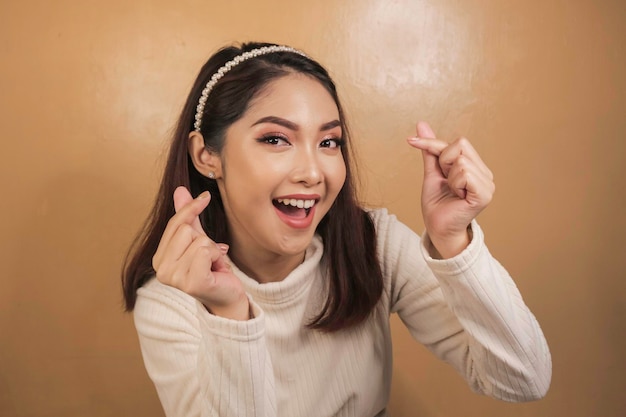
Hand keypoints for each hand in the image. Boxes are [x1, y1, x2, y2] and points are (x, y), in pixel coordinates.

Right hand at [152, 186, 249, 319]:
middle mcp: (160, 269)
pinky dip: (217, 257)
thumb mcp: (198, 239)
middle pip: (187, 230)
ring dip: (213, 251)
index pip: (175, 223)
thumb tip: (179, 189)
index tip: (206, 197)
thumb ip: (187, 217)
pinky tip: (216, 270)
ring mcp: (174, 278)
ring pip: (199, 240)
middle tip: (209, 258)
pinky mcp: (191, 283)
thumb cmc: (212, 269)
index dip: (192, 208)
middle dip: (205, 240)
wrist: (227, 296)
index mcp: (158, 259)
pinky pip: (206, 251)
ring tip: (213, 265)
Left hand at [407, 122, 494, 257]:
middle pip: (461, 145)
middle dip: (444, 162)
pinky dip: (454, 183)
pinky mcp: (484, 194)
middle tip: (446, 183)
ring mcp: (487, 184)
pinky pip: (464, 173)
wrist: (437, 228)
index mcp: (476, 167)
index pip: (458, 141)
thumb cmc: (436, 203)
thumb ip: (430, 149)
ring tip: (452, 192)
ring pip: (461, 160)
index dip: (431, 143)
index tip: (409, 141)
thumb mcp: (431, 172)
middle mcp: (485, 173)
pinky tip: (457, 196)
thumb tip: (421, 124)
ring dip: (448, 177)